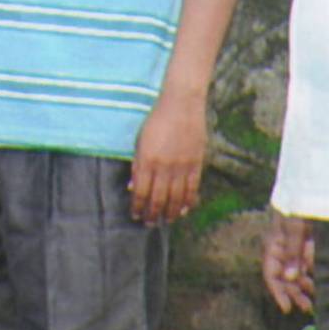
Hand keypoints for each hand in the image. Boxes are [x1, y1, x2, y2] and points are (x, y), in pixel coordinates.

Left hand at [128, 90, 209, 226]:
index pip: (141, 192)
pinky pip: (192, 188)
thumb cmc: (156, 121)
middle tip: (150, 224)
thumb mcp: (140, 142)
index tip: (136, 215)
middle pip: (158, 199)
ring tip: (166, 221)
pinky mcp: (196, 163)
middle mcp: (164, 167)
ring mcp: (182, 166)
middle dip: (153, 214)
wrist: (181, 104)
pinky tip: (184, 210)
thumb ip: (137, 166)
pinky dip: (188, 202)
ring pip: (176, 198)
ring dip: (170, 212)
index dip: (138, 207)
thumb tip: (132, 187)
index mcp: (147, 161)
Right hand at [260, 212, 316, 316]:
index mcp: (273, 244)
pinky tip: (319, 281)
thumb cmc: (299, 203)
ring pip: (298, 272)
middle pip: (285, 276)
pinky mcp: (309, 243)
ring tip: (314, 297)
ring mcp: (296, 246)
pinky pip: (308, 264)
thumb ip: (293, 252)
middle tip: (307, 307)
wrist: (314, 185)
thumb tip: (290, 277)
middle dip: (294, 292)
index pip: (271, 273)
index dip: (278, 292)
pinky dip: (312, 273)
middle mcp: (283, 248)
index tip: (287, 308)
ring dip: (305, 285)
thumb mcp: (295, 227)